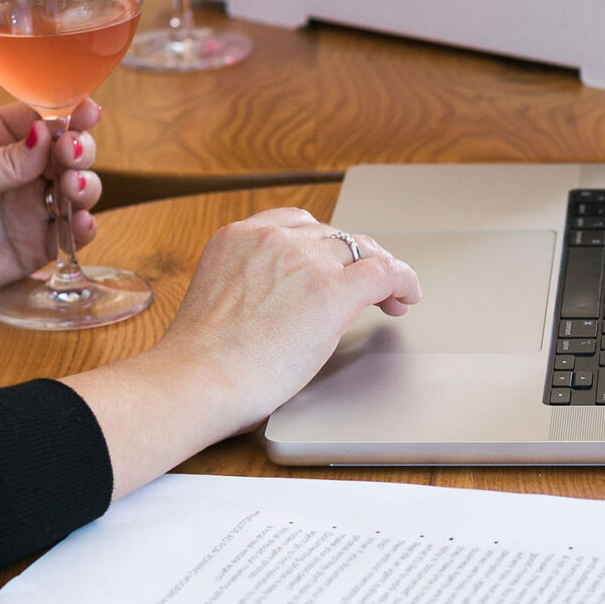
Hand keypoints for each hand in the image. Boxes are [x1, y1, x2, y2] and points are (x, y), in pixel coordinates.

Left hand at [0, 101, 104, 341]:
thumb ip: (3, 160)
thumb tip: (48, 135)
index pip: (42, 118)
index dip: (69, 114)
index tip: (89, 112)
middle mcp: (20, 169)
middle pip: (67, 151)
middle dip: (79, 149)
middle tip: (72, 155)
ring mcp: (29, 207)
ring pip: (76, 190)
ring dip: (85, 185)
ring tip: (73, 189)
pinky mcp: (35, 245)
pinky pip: (70, 234)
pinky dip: (84, 228)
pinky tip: (82, 224)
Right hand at [65, 210, 421, 495]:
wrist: (198, 379)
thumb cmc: (199, 361)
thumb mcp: (217, 299)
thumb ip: (249, 286)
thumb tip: (279, 304)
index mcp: (238, 236)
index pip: (296, 224)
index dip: (323, 245)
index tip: (332, 265)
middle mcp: (273, 237)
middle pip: (333, 236)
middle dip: (353, 260)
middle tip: (368, 287)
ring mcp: (305, 260)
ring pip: (361, 250)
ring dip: (379, 270)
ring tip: (391, 295)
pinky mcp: (333, 290)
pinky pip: (385, 272)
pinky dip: (403, 281)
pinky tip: (406, 297)